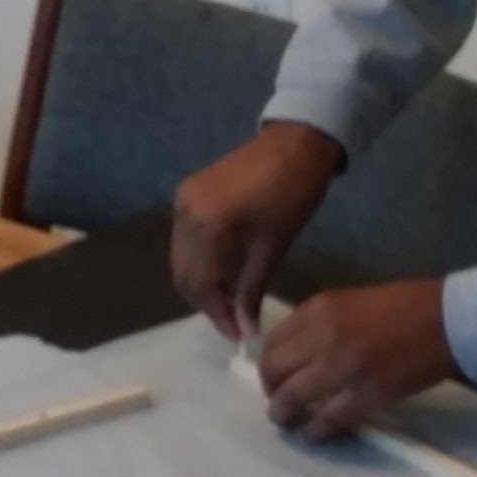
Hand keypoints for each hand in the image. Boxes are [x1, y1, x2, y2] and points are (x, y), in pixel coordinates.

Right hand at [170, 122, 342, 341]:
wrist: (295, 142)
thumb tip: (245, 330)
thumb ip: (252, 290)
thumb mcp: (273, 247)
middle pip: (183, 274)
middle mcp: (185, 212)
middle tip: (232, 323)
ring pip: (181, 258)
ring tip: (229, 303)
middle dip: (206, 303)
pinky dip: (199, 261)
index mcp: (207, 224)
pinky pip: (185, 239)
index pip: (201, 284)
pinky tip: (222, 274)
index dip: (216, 314)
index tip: (236, 335)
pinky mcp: (188, 192)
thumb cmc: (292, 194)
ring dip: (201, 284)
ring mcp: (183, 200)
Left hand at [257, 281, 455, 438]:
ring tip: (289, 421)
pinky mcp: (366, 396)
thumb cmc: (407, 306)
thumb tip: (295, 354)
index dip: (268, 364)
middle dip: (270, 390)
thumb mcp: (351, 301)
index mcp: (319, 308)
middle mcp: (323, 337)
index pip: (272, 342)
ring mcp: (343, 369)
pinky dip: (315, 430)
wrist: (451, 321)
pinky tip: (316, 431)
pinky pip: (326, 420)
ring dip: (284, 414)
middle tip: (278, 401)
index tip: (274, 375)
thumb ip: (319, 324)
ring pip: (292, 400)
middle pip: (273, 372)